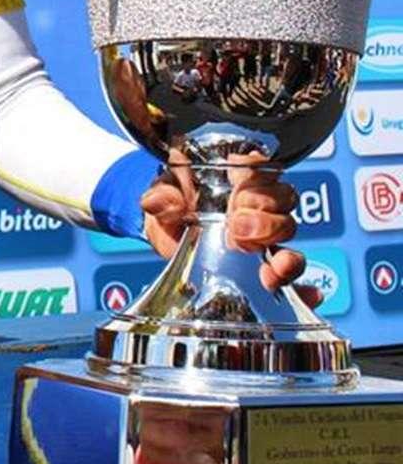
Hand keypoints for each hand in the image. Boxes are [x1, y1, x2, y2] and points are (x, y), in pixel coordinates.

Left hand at [140, 149, 321, 306]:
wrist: (166, 236)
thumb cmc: (170, 207)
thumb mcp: (161, 197)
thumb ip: (160, 196)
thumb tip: (157, 202)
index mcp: (233, 178)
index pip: (262, 167)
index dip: (256, 176)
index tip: (237, 191)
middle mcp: (256, 204)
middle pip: (283, 201)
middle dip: (265, 216)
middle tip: (237, 228)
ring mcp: (265, 237)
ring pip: (291, 237)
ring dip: (283, 251)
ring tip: (267, 266)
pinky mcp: (267, 270)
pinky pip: (296, 279)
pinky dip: (304, 288)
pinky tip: (307, 296)